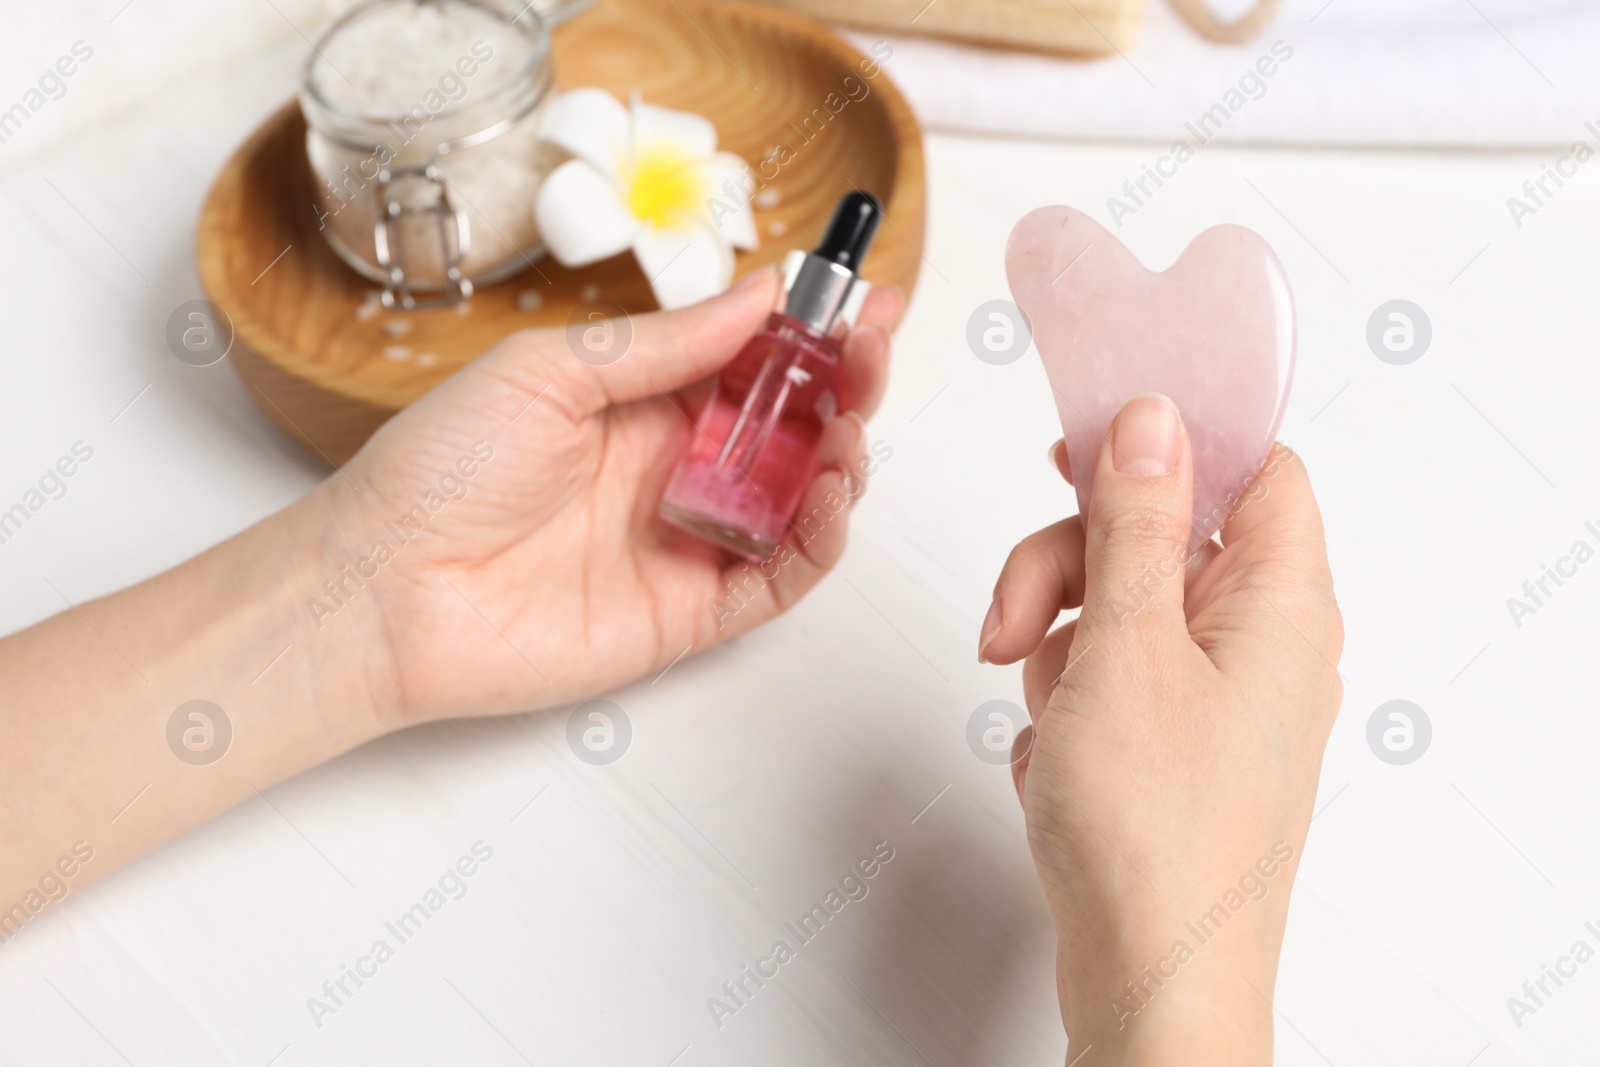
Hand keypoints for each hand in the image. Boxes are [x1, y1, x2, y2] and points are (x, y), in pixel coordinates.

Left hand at [315, 267, 901, 725]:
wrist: (384, 592)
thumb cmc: (438, 472)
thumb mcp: (550, 371)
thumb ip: (664, 344)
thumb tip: (759, 294)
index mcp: (640, 400)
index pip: (751, 358)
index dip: (813, 330)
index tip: (865, 298)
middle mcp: (673, 467)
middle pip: (790, 425)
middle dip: (844, 386)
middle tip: (872, 352)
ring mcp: (688, 539)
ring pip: (799, 499)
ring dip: (841, 460)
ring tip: (847, 429)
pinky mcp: (692, 611)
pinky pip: (780, 577)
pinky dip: (820, 542)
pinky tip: (828, 499)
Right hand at [980, 395, 1342, 1063]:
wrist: (1149, 979)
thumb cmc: (1157, 834)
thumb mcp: (1128, 645)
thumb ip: (1136, 522)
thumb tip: (1153, 421)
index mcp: (1281, 604)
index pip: (1252, 467)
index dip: (1171, 441)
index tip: (1087, 442)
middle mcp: (1261, 646)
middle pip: (1158, 536)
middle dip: (1068, 564)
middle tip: (1017, 618)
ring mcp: (1214, 701)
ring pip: (1118, 608)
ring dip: (1051, 637)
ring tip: (1032, 704)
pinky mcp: (1171, 749)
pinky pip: (1105, 679)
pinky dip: (1063, 700)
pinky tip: (1053, 754)